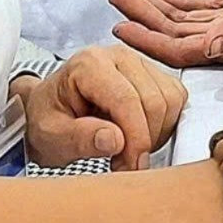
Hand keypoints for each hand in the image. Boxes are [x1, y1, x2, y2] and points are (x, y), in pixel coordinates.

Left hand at [18, 45, 187, 170]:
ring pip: (171, 100)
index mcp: (89, 64)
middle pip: (155, 101)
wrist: (47, 111)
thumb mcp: (50, 136)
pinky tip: (140, 137)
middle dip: (145, 141)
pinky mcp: (152, 75)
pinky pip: (175, 100)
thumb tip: (115, 140)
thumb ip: (79, 138)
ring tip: (129, 151)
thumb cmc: (46, 119)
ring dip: (157, 134)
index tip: (130, 166)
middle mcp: (117, 57)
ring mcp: (138, 63)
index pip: (127, 100)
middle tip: (125, 165)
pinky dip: (164, 125)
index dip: (135, 139)